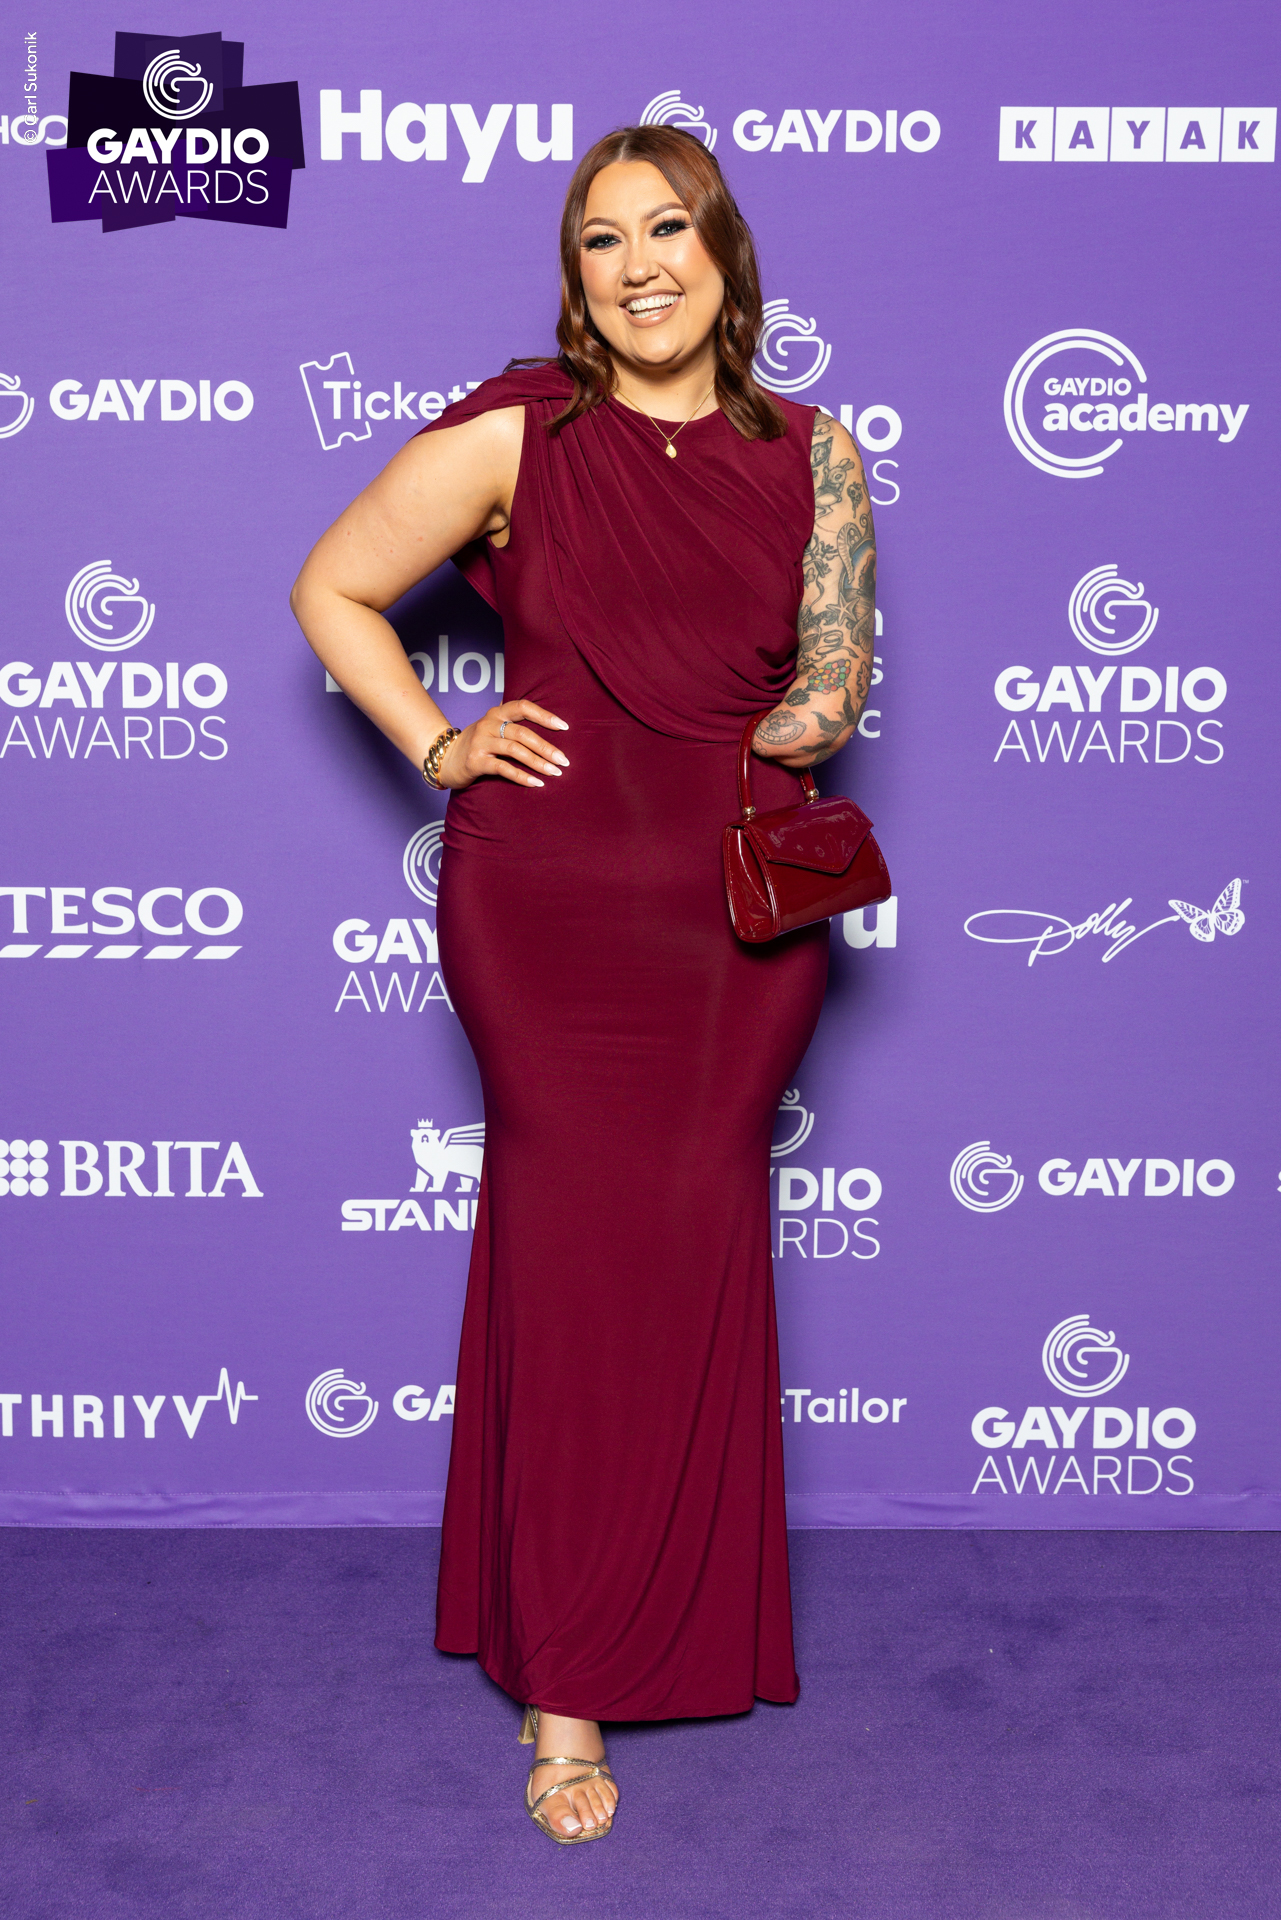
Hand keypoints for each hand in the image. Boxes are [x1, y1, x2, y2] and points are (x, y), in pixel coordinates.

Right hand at [437, 700, 568, 789]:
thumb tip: (550, 732)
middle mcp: (487, 724)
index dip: (544, 715)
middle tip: (564, 760)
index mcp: (496, 713)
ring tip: (554, 772)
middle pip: (522, 733)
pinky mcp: (475, 761)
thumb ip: (514, 726)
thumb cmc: (477, 745)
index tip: (564, 727)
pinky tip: (537, 783)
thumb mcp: (493, 729)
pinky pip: (503, 769)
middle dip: (547, 747)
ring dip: (538, 762)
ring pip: (515, 750)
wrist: (444, 759)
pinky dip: (522, 776)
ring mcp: (480, 742)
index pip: (523, 707)